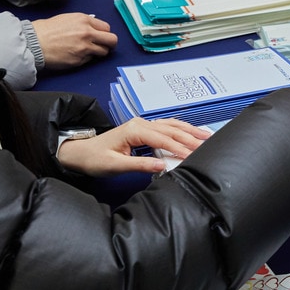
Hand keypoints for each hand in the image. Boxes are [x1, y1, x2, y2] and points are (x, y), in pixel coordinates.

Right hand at [31, 13, 117, 68]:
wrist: (35, 42)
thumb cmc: (47, 30)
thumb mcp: (68, 18)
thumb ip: (84, 23)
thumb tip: (94, 28)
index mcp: (84, 20)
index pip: (107, 28)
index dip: (104, 33)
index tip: (102, 37)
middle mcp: (87, 33)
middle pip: (112, 40)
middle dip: (110, 44)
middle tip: (105, 46)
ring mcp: (84, 47)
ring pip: (104, 52)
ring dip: (99, 52)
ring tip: (89, 51)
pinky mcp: (80, 59)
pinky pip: (91, 60)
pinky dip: (87, 58)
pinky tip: (77, 55)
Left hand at [57, 117, 208, 175]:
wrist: (80, 153)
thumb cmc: (95, 159)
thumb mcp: (116, 165)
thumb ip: (140, 165)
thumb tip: (163, 166)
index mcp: (134, 131)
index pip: (163, 139)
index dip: (179, 148)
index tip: (194, 156)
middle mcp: (140, 124)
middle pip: (171, 130)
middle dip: (190, 137)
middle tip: (208, 145)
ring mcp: (142, 125)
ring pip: (171, 125)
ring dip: (189, 131)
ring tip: (206, 136)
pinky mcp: (142, 129)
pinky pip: (166, 127)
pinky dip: (180, 130)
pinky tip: (190, 132)